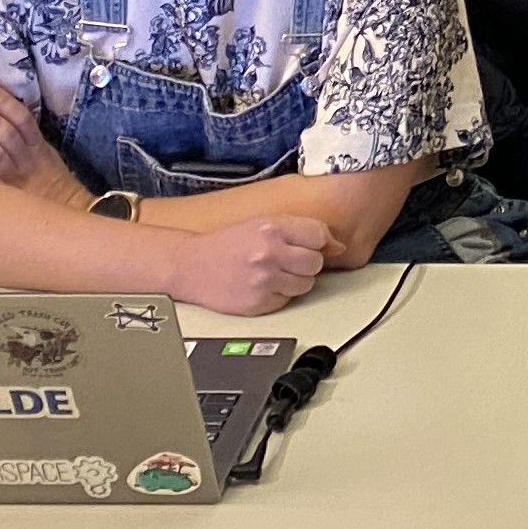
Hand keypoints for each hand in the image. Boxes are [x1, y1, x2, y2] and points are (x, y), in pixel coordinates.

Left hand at [0, 83, 84, 207]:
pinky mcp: (4, 197)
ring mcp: (15, 178)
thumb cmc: (49, 182)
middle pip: (5, 133)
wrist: (65, 213)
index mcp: (38, 147)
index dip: (4, 101)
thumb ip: (25, 136)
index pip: (22, 119)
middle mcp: (26, 160)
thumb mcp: (45, 155)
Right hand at [166, 216, 335, 316]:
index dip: (317, 242)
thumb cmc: (226, 245)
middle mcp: (268, 253)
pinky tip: (262, 286)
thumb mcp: (261, 225)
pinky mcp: (258, 303)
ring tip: (272, 273)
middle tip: (286, 260)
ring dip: (295, 281)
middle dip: (306, 263)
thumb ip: (300, 231)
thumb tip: (338, 246)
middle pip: (316, 262)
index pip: (318, 234)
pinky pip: (287, 301)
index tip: (309, 245)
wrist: (190, 266)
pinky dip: (279, 295)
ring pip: (306, 284)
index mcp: (270, 228)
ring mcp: (264, 280)